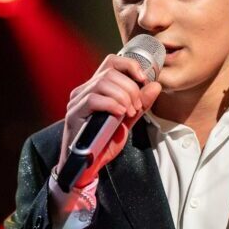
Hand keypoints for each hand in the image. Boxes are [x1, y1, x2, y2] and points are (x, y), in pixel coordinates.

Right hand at [56, 54, 161, 187]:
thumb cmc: (104, 142)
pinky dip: (112, 104)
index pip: (112, 61)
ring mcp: (77, 100)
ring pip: (102, 83)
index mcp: (97, 87)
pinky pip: (93, 99)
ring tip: (130, 112)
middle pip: (110, 72)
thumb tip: (155, 85)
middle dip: (130, 87)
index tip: (144, 79)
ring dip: (123, 96)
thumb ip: (140, 103)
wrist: (87, 167)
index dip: (129, 65)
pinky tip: (120, 114)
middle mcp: (84, 89)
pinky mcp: (73, 113)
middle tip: (137, 106)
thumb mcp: (128, 120)